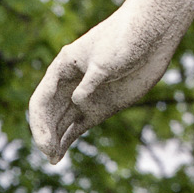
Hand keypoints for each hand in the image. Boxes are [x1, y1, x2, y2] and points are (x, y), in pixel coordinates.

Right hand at [28, 3, 179, 163]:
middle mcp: (70, 84)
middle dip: (47, 135)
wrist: (154, 34)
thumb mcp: (105, 61)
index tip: (46, 142)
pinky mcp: (101, 106)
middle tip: (50, 154)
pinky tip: (61, 154)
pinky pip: (76, 126)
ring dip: (55, 141)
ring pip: (60, 123)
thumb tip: (77, 102)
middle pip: (49, 114)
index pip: (41, 100)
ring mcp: (85, 96)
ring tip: (54, 159)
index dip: (39, 123)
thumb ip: (89, 84)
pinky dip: (67, 139)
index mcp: (64, 68)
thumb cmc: (127, 39)